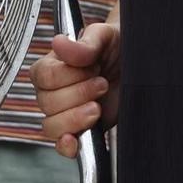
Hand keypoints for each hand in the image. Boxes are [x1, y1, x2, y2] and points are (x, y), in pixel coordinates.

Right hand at [31, 21, 121, 156]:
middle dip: (79, 95)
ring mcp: (65, 111)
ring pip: (51, 125)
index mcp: (51, 66)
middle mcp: (53, 91)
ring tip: (98, 106)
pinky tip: (74, 142)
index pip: (45, 77)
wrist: (137, 62)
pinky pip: (61, 144)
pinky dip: (65, 146)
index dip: (69, 76)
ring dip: (75, 118)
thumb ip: (84, 43)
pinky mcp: (81, 129)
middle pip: (47, 103)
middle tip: (102, 83)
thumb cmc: (117, 46)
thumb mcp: (104, 37)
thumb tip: (59, 43)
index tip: (93, 68)